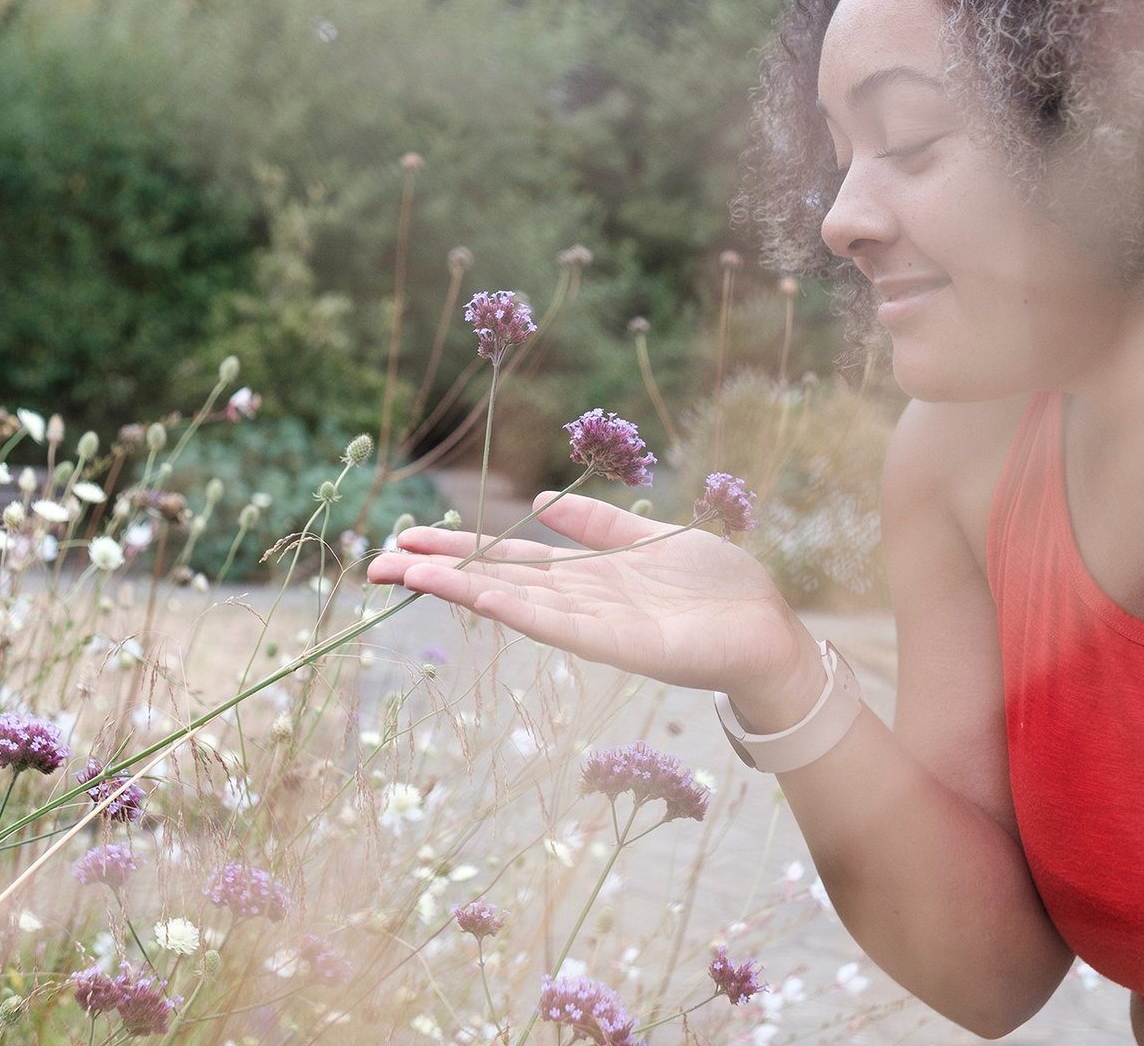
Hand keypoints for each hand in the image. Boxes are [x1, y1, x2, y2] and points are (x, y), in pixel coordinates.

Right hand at [365, 492, 817, 704]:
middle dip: (439, 571)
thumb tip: (541, 500)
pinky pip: (559, 623)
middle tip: (375, 563)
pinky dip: (518, 608)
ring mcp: (593, 625)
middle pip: (496, 581)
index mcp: (586, 577)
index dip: (457, 550)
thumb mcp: (653, 538)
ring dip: (461, 587)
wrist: (768, 633)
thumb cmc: (717, 589)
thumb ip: (600, 523)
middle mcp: (579, 603)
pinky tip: (480, 595)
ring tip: (407, 573)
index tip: (407, 540)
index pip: (508, 560)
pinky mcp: (618, 643)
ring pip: (513, 600)